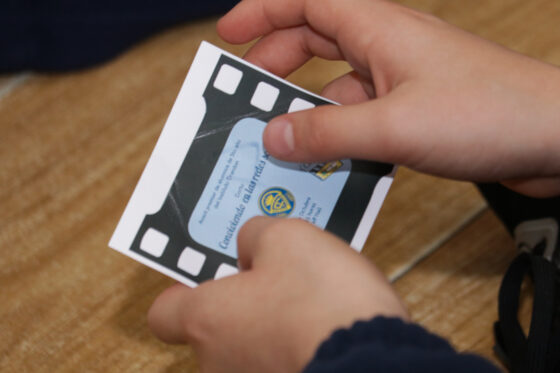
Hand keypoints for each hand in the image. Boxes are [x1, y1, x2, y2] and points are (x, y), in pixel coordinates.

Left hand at [148, 217, 407, 372]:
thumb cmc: (322, 300)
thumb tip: (249, 247)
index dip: (184, 288)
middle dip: (241, 298)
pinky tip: (326, 319)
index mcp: (208, 319)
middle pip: (215, 324)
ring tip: (310, 291)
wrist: (376, 360)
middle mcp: (220, 361)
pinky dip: (295, 341)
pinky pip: (281, 357)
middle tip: (273, 269)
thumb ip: (255, 235)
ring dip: (272, 319)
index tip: (210, 272)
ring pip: (252, 341)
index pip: (164, 312)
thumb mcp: (287, 239)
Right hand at [218, 0, 559, 196]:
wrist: (554, 138)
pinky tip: (325, 156)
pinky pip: (360, 113)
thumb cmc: (489, 113)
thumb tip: (274, 135)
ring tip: (279, 132)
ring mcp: (402, 78)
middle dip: (277, 59)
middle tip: (247, 89)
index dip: (263, 10)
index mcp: (378, 28)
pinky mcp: (414, 109)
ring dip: (307, 103)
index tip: (228, 34)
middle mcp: (387, 46)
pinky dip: (337, 131)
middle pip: (316, 37)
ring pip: (337, 81)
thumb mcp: (392, 126)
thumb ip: (328, 133)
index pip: (306, 0)